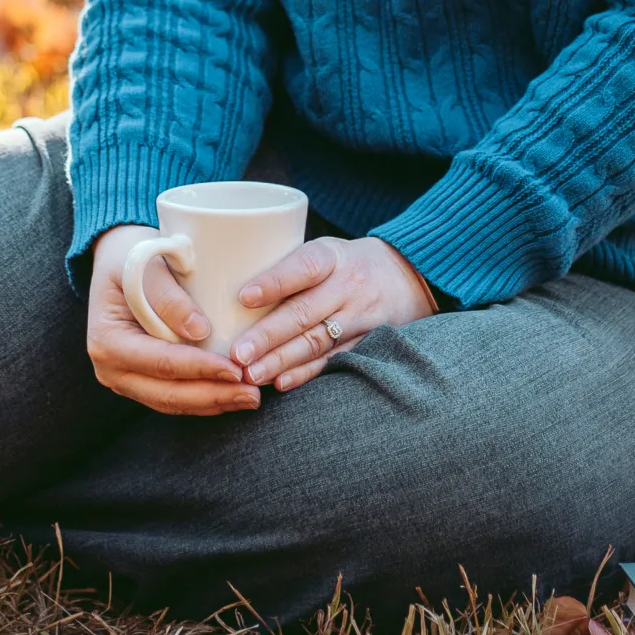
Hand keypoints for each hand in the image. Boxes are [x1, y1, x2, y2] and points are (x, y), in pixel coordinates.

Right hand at [86, 223, 259, 415]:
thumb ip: (169, 297)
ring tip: (249, 398)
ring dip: (212, 403)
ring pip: (171, 402)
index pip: (161, 362)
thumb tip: (199, 332)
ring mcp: (123, 379)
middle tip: (252, 394)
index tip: (236, 369)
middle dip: (213, 396)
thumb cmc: (133, 255)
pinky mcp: (139, 381)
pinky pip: (172, 397)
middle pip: (167, 393)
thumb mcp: (146, 263)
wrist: (117, 259)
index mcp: (108, 340)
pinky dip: (202, 400)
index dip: (200, 369)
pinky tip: (230, 395)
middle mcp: (110, 368)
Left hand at [231, 235, 435, 393]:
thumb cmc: (347, 263)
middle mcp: (348, 285)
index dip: (275, 281)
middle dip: (268, 336)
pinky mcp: (368, 342)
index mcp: (332, 256)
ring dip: (281, 360)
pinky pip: (334, 360)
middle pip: (304, 312)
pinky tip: (282, 383)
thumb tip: (224, 292)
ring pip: (317, 341)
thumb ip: (286, 268)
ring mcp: (360, 317)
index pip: (303, 266)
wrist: (410, 275)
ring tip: (251, 374)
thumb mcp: (325, 251)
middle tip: (238, 354)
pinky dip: (307, 373)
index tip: (244, 297)